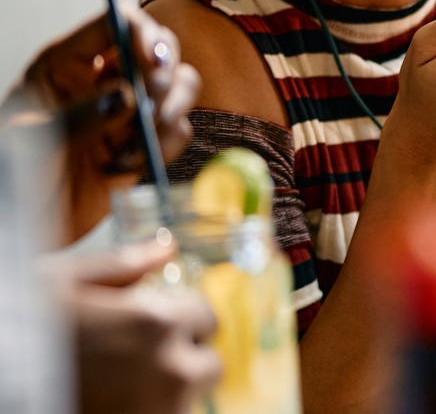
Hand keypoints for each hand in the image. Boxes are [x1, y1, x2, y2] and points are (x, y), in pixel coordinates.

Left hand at [2, 4, 200, 225]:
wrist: (22, 224)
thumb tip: (127, 97)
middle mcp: (104, 79)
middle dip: (165, 72)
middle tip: (152, 101)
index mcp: (67, 64)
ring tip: (138, 143)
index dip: (140, 32)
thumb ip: (78, 115)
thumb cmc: (10, 176)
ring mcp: (130, 111)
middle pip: (160, 45)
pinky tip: (129, 166)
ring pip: (182, 84)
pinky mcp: (147, 142)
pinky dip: (166, 146)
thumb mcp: (32, 140)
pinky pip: (179, 129)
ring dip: (172, 110)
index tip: (150, 63)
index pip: (116, 22)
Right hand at [45, 242, 220, 413]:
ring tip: (120, 382)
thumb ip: (123, 264)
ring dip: (167, 391)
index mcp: (157, 322)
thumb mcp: (61, 281)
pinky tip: (113, 401)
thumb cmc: (19, 328)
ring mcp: (158, 411)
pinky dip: (149, 411)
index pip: (205, 317)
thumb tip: (165, 247)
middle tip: (138, 358)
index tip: (154, 323)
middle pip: (206, 365)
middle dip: (181, 358)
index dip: (179, 317)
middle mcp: (170, 369)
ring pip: (186, 399)